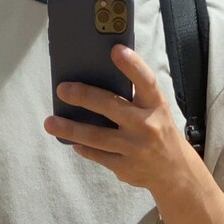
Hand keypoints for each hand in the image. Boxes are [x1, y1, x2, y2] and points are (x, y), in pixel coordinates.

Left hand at [43, 46, 192, 195]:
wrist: (174, 172)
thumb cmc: (158, 130)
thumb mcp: (155, 109)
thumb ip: (135, 94)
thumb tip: (99, 74)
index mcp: (155, 105)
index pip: (145, 81)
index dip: (131, 65)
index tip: (115, 50)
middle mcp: (146, 126)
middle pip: (110, 107)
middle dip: (84, 96)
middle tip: (62, 89)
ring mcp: (134, 149)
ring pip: (97, 136)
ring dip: (70, 129)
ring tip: (50, 122)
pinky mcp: (125, 167)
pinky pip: (98, 155)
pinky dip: (83, 147)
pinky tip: (71, 140)